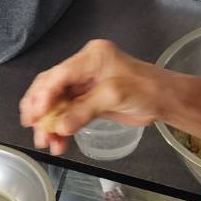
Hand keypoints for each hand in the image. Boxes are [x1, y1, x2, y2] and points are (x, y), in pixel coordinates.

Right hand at [19, 39, 166, 153]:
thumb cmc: (145, 90)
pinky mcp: (87, 99)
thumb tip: (60, 128)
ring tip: (47, 143)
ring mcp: (83, 84)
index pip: (59, 74)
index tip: (36, 116)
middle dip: (41, 111)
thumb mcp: (114, 96)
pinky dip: (61, 127)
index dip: (44, 95)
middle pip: (52, 87)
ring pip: (56, 102)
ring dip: (50, 123)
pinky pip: (67, 113)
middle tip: (36, 132)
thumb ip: (85, 111)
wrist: (165, 100)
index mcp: (90, 57)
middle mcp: (83, 67)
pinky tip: (59, 143)